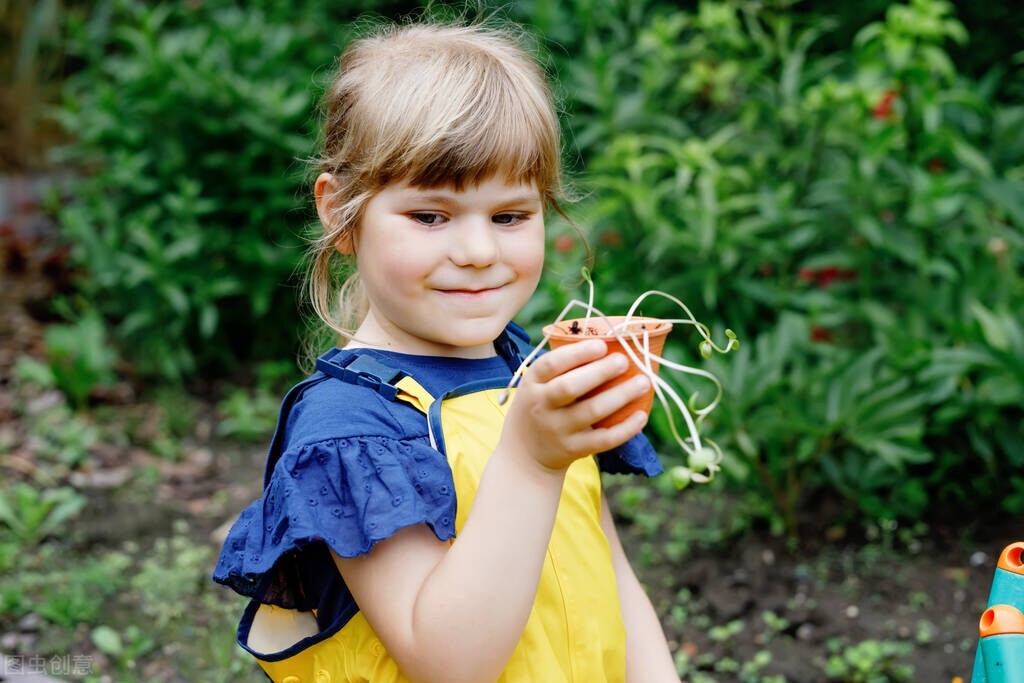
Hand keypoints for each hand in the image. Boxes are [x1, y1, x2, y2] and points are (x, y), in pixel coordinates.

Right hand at [499, 339, 650, 471]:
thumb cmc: (540, 406)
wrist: (525, 454)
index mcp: (532, 383)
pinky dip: (625, 428)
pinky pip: (603, 439)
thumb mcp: (537, 385)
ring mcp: (557, 430)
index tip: (602, 345)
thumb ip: (563, 368)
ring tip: (643, 382)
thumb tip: (610, 343)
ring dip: (621, 395)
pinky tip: (641, 415)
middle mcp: (541, 406)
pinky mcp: (572, 449)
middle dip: (600, 372)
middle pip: (570, 387)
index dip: (577, 353)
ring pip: (592, 411)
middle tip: (624, 361)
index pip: (551, 364)